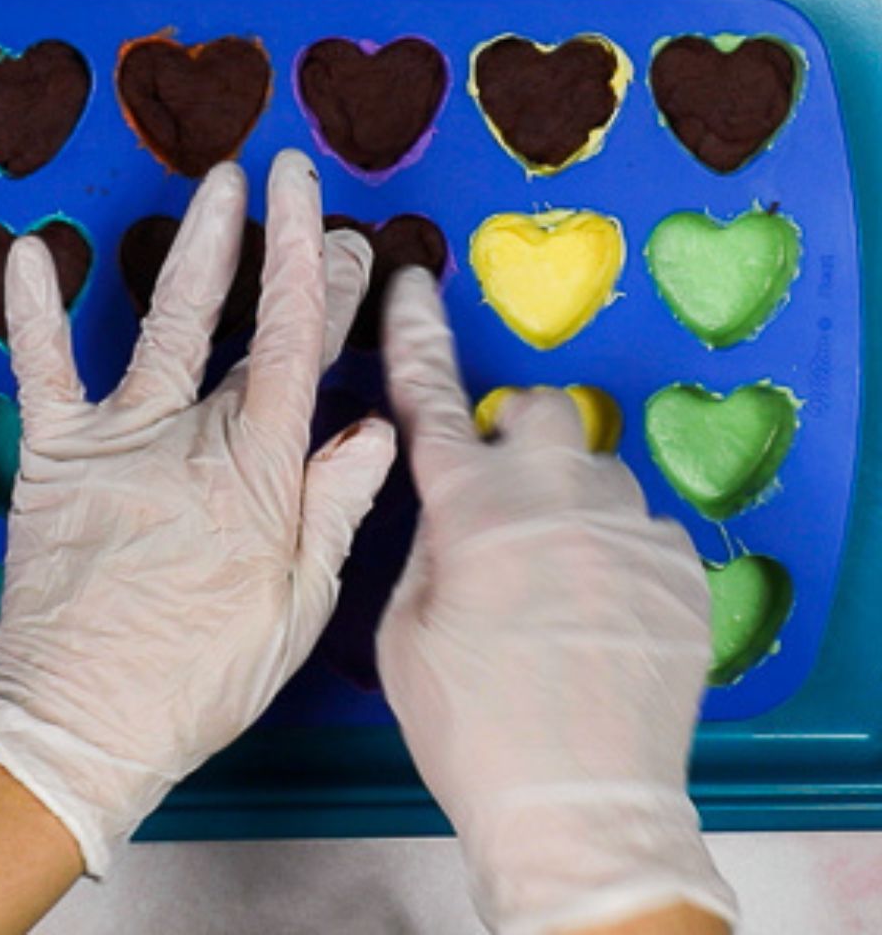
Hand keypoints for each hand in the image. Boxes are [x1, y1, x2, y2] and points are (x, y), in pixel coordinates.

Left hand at [0, 150, 395, 875]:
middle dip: (284, 256)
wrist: (80, 722)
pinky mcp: (55, 453)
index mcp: (261, 470)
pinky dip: (34, 311)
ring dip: (195, 250)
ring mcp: (120, 437)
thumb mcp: (297, 606)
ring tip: (217, 187)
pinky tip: (31, 252)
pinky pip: (43, 370)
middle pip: (249, 327)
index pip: (299, 347)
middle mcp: (193, 435)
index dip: (318, 271)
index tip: (334, 218)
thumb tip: (376, 428)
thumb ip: (335, 507)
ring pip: (166, 324)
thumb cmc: (200, 675)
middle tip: (304, 199)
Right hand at [377, 268, 736, 934]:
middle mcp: (556, 495)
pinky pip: (644, 526)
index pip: (434, 397)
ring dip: (572, 500)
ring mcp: (629, 527)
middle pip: (545, 408)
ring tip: (562, 578)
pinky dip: (618, 550)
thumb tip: (455, 506)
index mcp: (472, 507)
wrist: (579, 806)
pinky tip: (606, 614)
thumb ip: (427, 542)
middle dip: (521, 436)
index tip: (414, 281)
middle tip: (506, 500)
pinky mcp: (682, 566)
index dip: (417, 335)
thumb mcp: (404, 630)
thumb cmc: (467, 725)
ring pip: (598, 471)